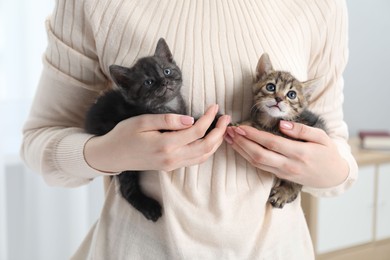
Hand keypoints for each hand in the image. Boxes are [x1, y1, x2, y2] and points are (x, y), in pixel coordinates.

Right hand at [84, 105, 230, 172]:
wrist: (112, 156)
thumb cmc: (124, 135)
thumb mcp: (142, 122)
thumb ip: (168, 120)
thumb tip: (191, 119)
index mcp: (166, 144)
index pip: (197, 131)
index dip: (210, 118)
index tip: (215, 106)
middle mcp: (172, 158)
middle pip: (206, 147)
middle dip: (220, 132)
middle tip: (226, 117)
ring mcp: (172, 165)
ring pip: (203, 156)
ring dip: (216, 142)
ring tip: (222, 128)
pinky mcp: (170, 167)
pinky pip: (195, 161)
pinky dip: (206, 151)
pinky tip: (208, 140)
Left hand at [224, 121, 348, 188]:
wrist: (333, 177)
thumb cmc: (327, 153)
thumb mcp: (322, 137)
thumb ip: (302, 130)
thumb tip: (282, 124)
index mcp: (300, 153)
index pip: (271, 143)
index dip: (253, 135)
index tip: (240, 127)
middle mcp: (289, 165)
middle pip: (259, 155)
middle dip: (241, 143)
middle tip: (228, 132)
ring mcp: (283, 173)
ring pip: (257, 162)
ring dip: (240, 150)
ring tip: (229, 138)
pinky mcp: (280, 176)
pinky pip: (260, 167)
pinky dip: (247, 157)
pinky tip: (239, 148)